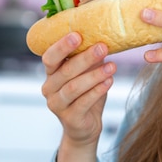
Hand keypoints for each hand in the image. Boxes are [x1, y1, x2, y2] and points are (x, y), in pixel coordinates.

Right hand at [41, 32, 115, 147]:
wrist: (85, 127)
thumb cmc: (86, 94)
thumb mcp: (88, 74)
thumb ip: (91, 59)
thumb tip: (104, 36)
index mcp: (51, 74)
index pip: (50, 57)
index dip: (62, 46)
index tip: (77, 35)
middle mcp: (49, 88)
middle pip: (65, 71)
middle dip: (85, 58)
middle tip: (103, 47)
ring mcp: (57, 104)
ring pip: (73, 87)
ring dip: (94, 75)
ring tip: (112, 66)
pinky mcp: (69, 118)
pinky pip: (83, 102)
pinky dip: (97, 91)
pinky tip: (109, 82)